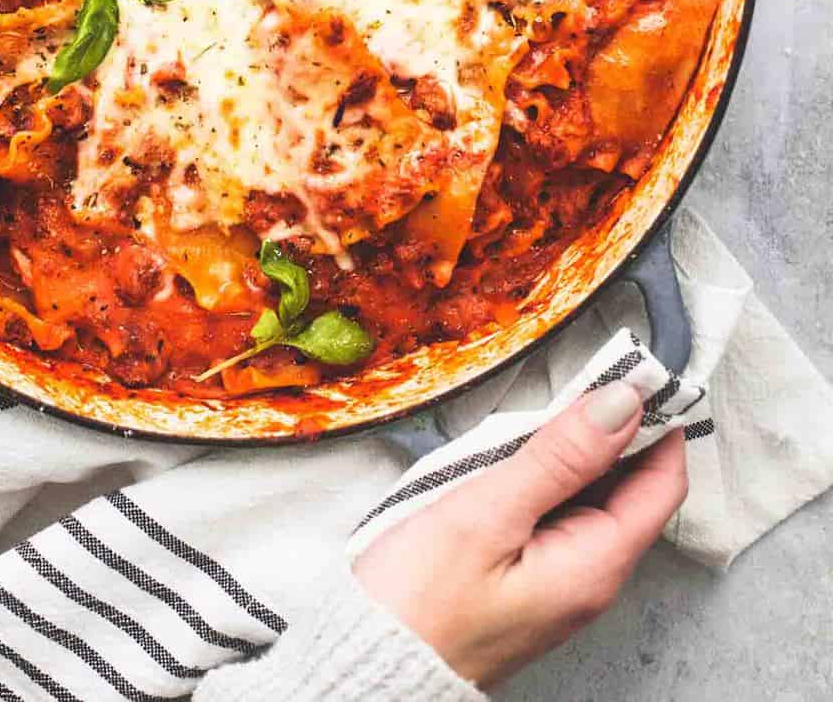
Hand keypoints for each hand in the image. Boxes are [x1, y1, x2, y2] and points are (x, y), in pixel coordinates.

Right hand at [354, 383, 687, 690]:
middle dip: (612, 431)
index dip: (658, 423)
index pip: (662, 484)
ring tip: (536, 414)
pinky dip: (547, 478)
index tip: (634, 369)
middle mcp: (590, 579)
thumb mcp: (489, 512)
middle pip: (631, 490)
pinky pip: (559, 517)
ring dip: (574, 452)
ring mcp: (560, 584)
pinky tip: (513, 458)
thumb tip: (622, 405)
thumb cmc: (421, 600)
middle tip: (576, 378)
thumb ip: (560, 457)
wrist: (371, 664)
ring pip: (592, 500)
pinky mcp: (529, 582)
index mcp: (595, 565)